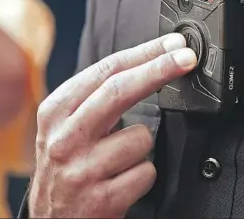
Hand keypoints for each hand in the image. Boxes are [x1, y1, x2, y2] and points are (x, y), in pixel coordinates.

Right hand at [29, 33, 195, 217]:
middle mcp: (64, 139)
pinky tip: (122, 180)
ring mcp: (82, 170)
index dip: (145, 54)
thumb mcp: (68, 126)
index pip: (106, 71)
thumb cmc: (69, 165)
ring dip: (142, 147)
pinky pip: (147, 171)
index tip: (172, 45)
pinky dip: (143, 174)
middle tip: (187, 57)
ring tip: (120, 159)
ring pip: (142, 138)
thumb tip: (147, 65)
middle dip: (160, 69)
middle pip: (120, 90)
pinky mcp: (101, 198)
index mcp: (56, 112)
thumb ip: (97, 98)